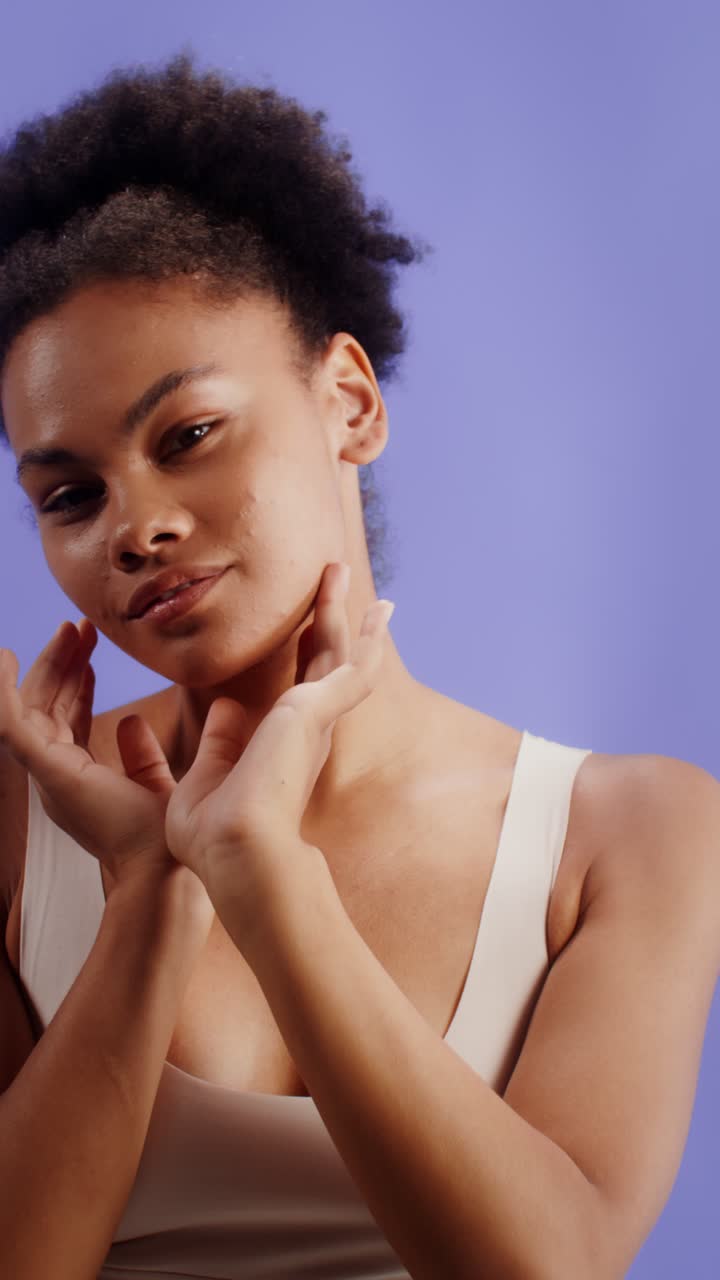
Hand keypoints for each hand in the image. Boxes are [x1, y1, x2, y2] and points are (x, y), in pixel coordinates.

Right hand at [0, 620, 211, 925]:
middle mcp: (57, 776)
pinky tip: (3, 658)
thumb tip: (132, 720)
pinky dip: (1, 691)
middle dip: (61, 664)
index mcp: (79, 779)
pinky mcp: (47, 770)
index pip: (65, 719)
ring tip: (72, 630)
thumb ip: (141, 756)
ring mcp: (48, 774)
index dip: (74, 681)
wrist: (163, 870)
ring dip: (50, 665)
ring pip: (33, 707)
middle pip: (47, 707)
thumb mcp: (154, 784)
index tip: (89, 648)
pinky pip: (10, 722)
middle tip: (80, 628)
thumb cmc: (164, 840)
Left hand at [162, 563, 394, 913]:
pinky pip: (354, 665)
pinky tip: (378, 612)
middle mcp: (307, 732)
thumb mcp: (206, 781)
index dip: (307, 653)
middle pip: (324, 660)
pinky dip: (369, 639)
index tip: (312, 625)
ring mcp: (316, 721)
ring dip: (341, 610)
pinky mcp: (319, 709)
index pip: (301, 688)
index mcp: (283, 748)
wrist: (235, 850)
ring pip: (337, 652)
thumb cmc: (215, 837)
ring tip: (342, 569)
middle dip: (328, 618)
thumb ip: (221, 745)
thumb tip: (226, 709)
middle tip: (336, 577)